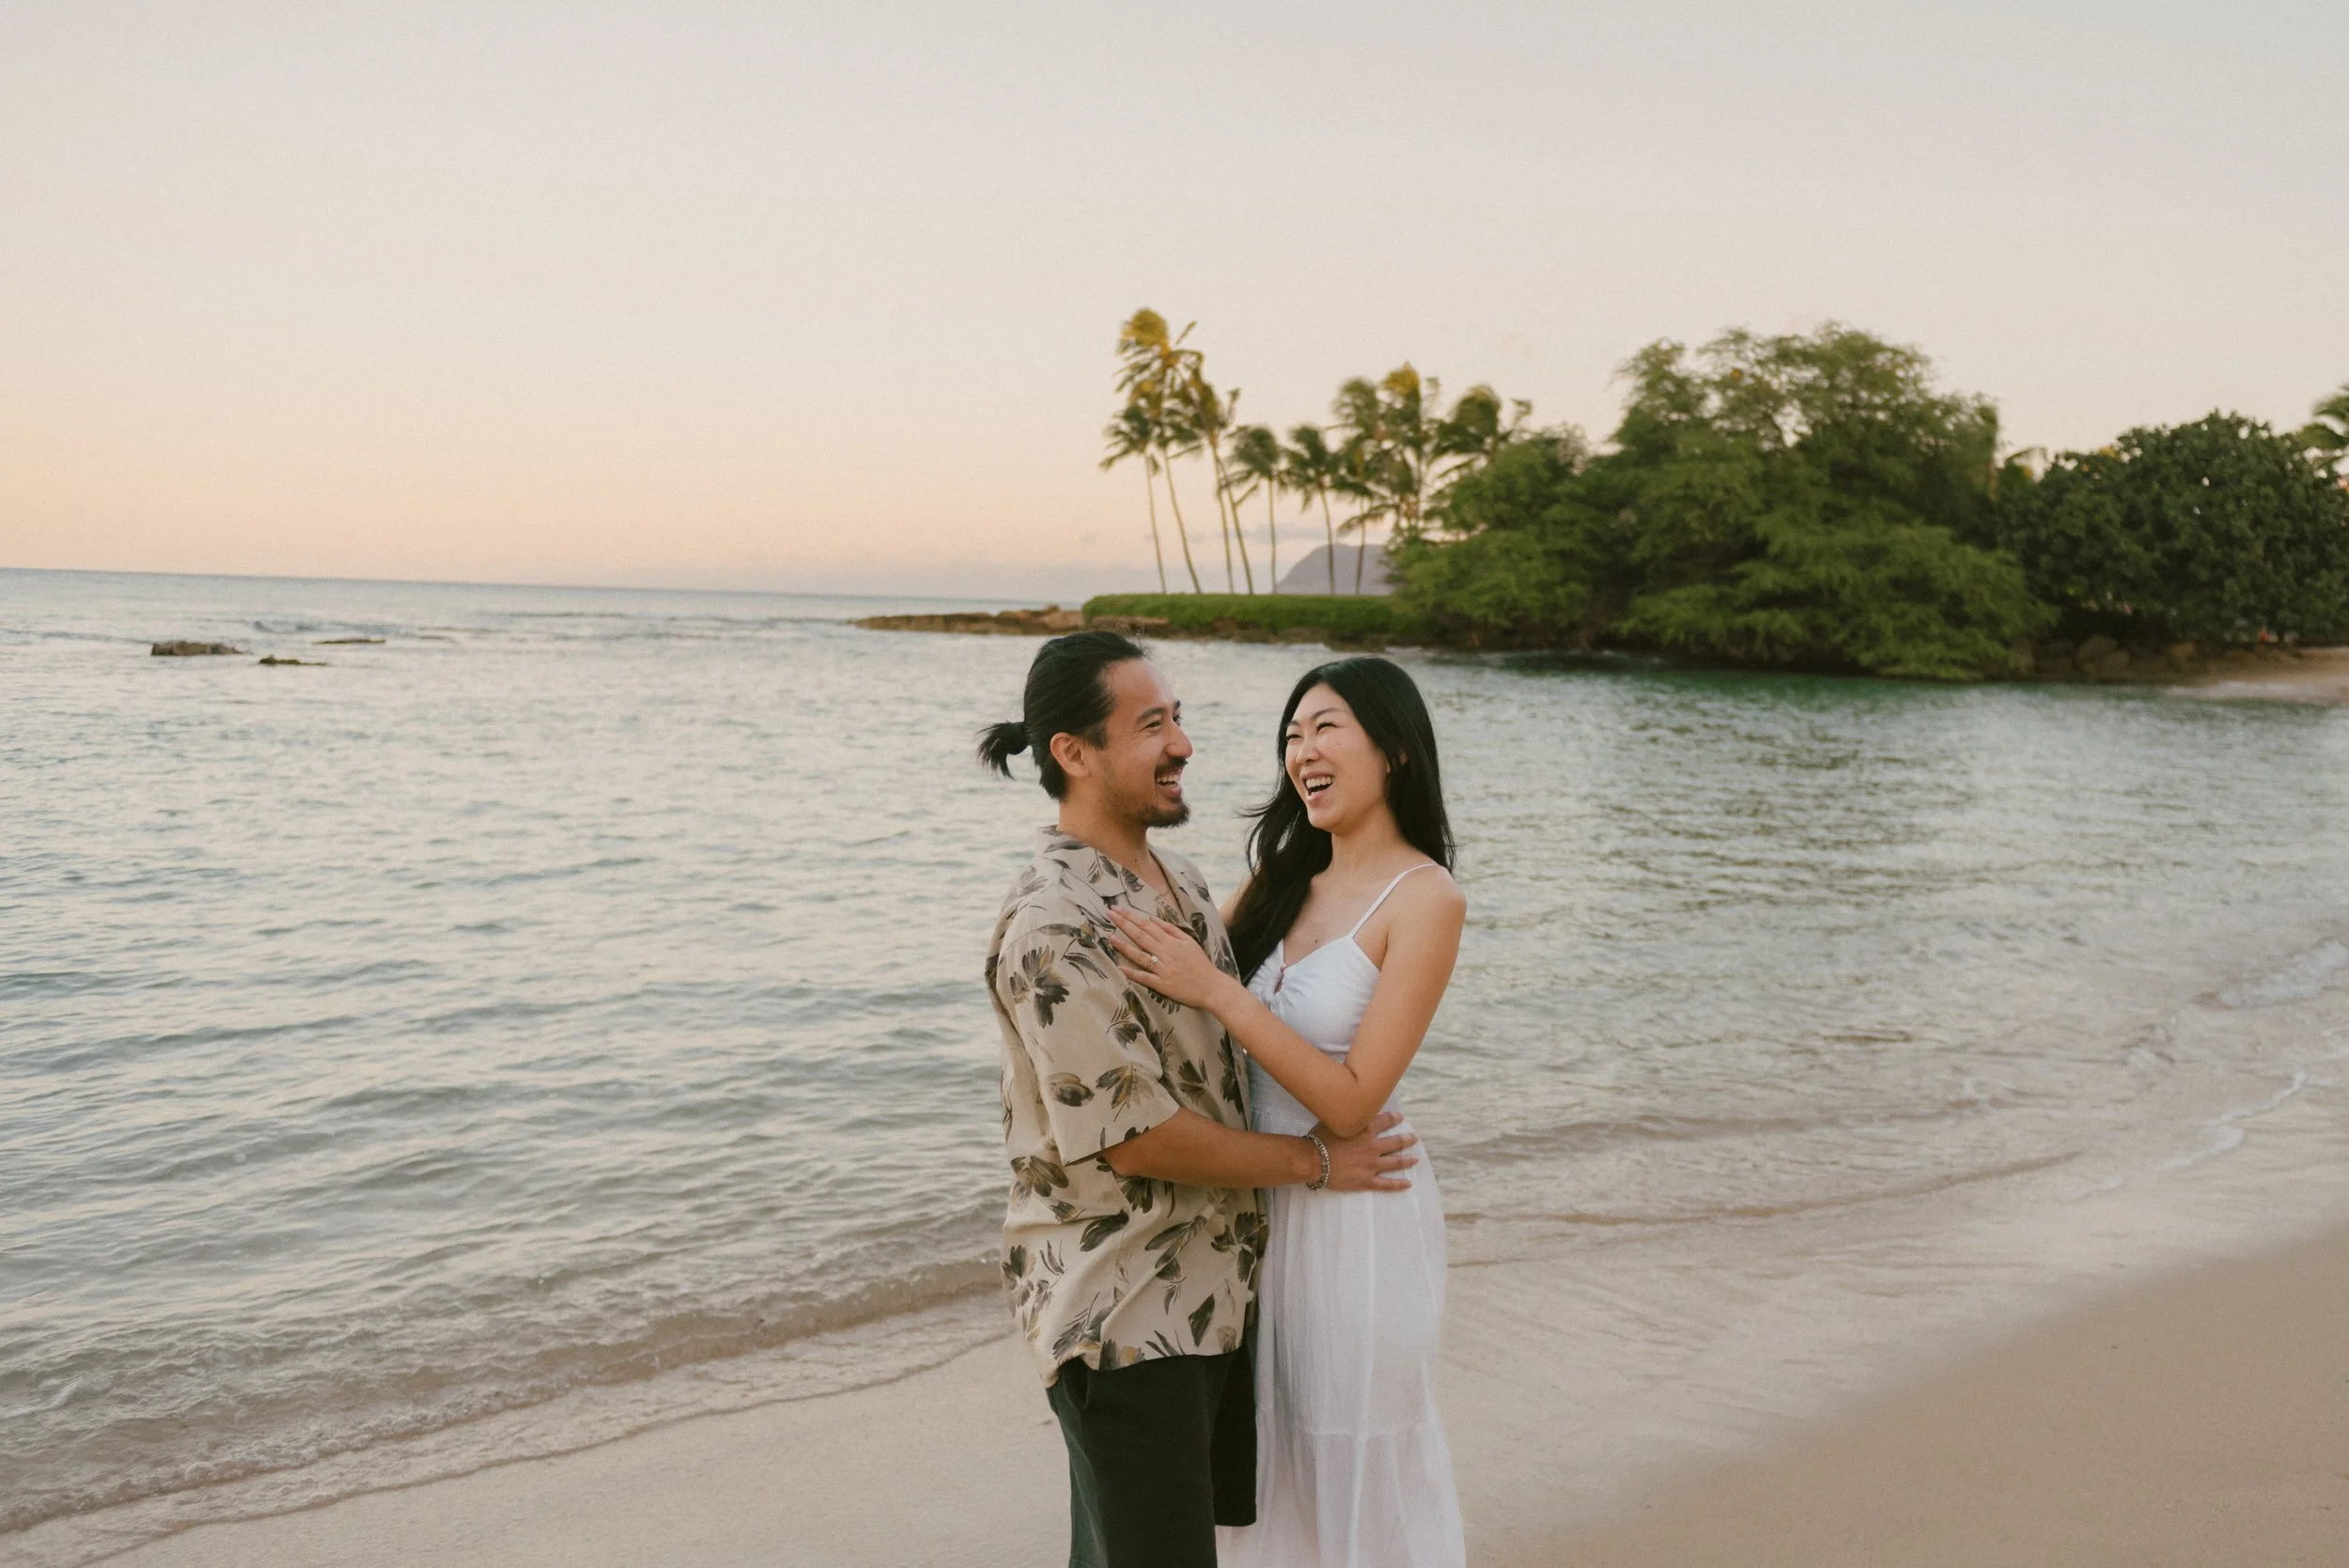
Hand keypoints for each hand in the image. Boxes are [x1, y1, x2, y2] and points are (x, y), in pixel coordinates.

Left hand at [1107, 906, 1233, 1011]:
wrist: (1211, 986)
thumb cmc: (1200, 963)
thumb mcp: (1189, 941)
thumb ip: (1170, 929)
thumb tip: (1152, 919)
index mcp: (1171, 942)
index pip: (1147, 925)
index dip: (1131, 916)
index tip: (1117, 908)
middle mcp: (1165, 953)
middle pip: (1141, 936)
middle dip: (1123, 924)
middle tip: (1108, 913)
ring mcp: (1163, 969)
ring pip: (1140, 956)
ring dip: (1124, 947)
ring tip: (1110, 937)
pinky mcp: (1162, 985)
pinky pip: (1145, 978)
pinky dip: (1133, 974)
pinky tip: (1121, 968)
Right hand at [1318, 1111, 1417, 1191]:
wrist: (1312, 1160)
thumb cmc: (1319, 1139)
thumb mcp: (1335, 1120)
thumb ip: (1348, 1116)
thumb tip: (1351, 1108)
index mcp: (1365, 1129)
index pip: (1386, 1120)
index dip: (1394, 1118)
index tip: (1400, 1117)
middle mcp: (1372, 1146)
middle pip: (1395, 1142)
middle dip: (1407, 1139)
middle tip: (1414, 1138)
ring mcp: (1371, 1165)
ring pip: (1395, 1162)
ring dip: (1407, 1160)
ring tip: (1415, 1158)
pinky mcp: (1366, 1180)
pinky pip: (1386, 1184)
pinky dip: (1398, 1184)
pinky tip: (1408, 1184)